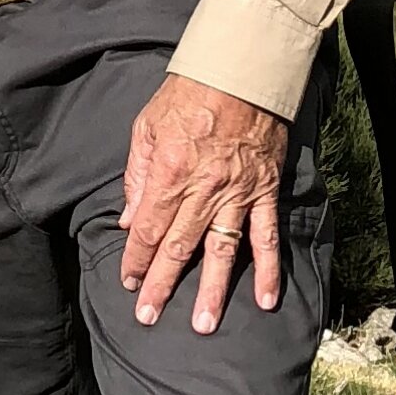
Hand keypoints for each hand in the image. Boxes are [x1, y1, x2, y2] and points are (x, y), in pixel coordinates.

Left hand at [118, 72, 291, 333]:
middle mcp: (203, 189)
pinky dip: (267, 269)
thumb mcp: (147, 127)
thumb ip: (137, 177)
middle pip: (178, 247)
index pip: (147, 229)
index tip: (129, 284)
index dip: (136, 259)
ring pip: (222, 251)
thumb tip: (128, 221)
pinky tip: (264, 299)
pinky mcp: (265, 190)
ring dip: (212, 291)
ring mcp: (237, 193)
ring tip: (204, 325)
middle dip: (162, 285)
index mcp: (169, 173)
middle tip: (149, 318)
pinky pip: (266, 236)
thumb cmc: (188, 93)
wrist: (241, 69)